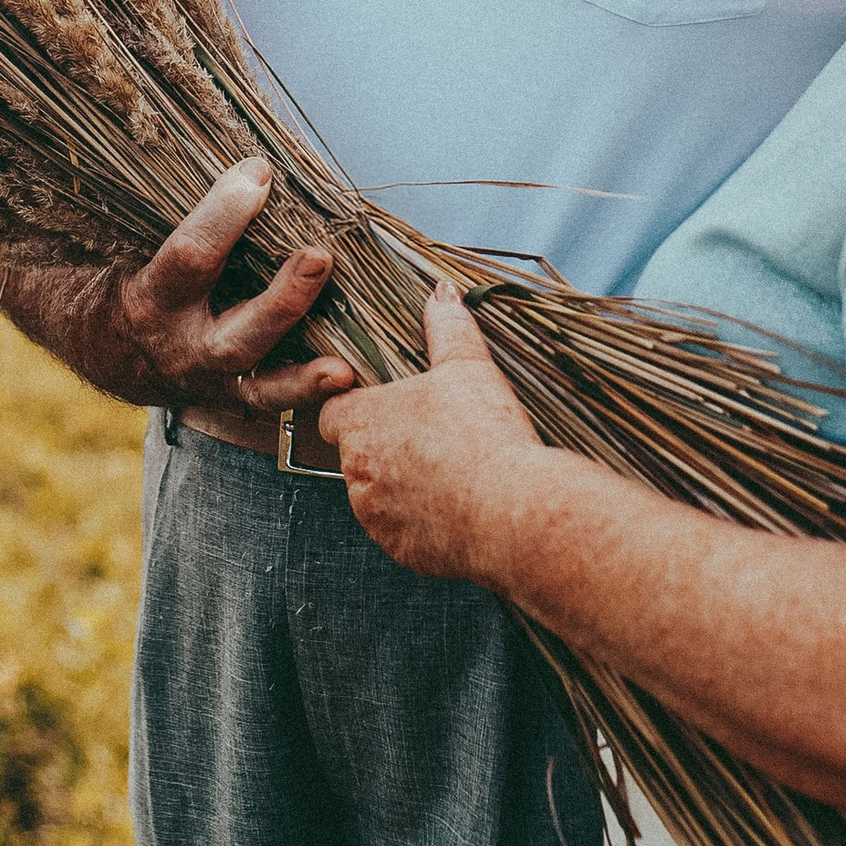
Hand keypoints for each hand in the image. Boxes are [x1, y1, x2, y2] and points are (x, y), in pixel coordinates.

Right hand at [0, 159, 354, 416]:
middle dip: (280, 299)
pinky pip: (277, 406)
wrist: (108, 346)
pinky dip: (311, 397)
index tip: (258, 168)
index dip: (224, 213)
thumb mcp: (123, 232)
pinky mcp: (238, 397)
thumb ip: (156, 192)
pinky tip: (352, 382)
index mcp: (150, 299)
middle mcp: (182, 347)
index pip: (191, 258)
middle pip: (235, 335)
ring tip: (344, 364)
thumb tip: (177, 105)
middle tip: (320, 256)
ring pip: (261, 386)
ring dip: (305, 373)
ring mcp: (214, 380)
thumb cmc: (123, 265)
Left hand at [322, 281, 548, 578]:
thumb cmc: (485, 435)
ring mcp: (376, 518)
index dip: (357, 408)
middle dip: (385, 448)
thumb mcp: (468, 366)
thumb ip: (448, 325)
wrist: (513, 511)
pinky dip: (421, 523)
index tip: (386, 407)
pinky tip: (457, 506)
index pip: (332, 414)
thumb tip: (442, 293)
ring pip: (375, 497)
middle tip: (430, 437)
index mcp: (361, 424)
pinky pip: (401, 533)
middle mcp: (356, 474)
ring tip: (448, 471)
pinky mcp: (401, 552)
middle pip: (356, 456)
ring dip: (401, 486)